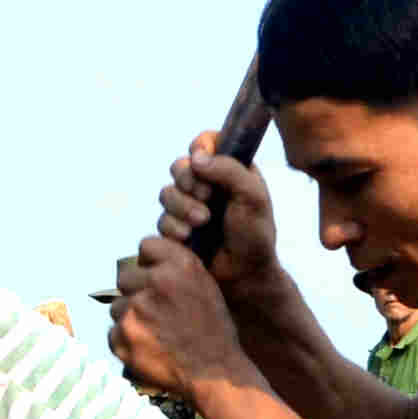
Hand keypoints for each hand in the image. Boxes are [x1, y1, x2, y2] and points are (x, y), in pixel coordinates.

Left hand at [112, 232, 247, 401]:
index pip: (146, 246)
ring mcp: (134, 311)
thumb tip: (145, 262)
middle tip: (155, 312)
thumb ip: (175, 267)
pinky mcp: (121, 338)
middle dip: (136, 292)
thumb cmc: (212, 330)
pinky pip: (113, 333)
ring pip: (117, 306)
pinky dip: (126, 341)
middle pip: (125, 277)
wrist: (214, 372)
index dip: (150, 264)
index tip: (157, 280)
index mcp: (178, 266)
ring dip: (130, 318)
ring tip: (155, 334)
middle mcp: (154, 283)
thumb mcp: (204, 285)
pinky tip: (148, 348)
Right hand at [155, 132, 282, 295]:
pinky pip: (162, 219)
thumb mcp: (253, 197)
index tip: (202, 158)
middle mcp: (208, 185)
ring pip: (166, 193)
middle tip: (206, 196)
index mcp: (230, 170)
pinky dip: (175, 227)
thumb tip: (196, 157)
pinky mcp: (177, 228)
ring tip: (202, 222)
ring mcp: (190, 206)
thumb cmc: (255, 236)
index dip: (200, 146)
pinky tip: (189, 238)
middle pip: (179, 166)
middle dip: (187, 181)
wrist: (244, 276)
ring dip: (182, 206)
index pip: (206, 143)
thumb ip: (230, 171)